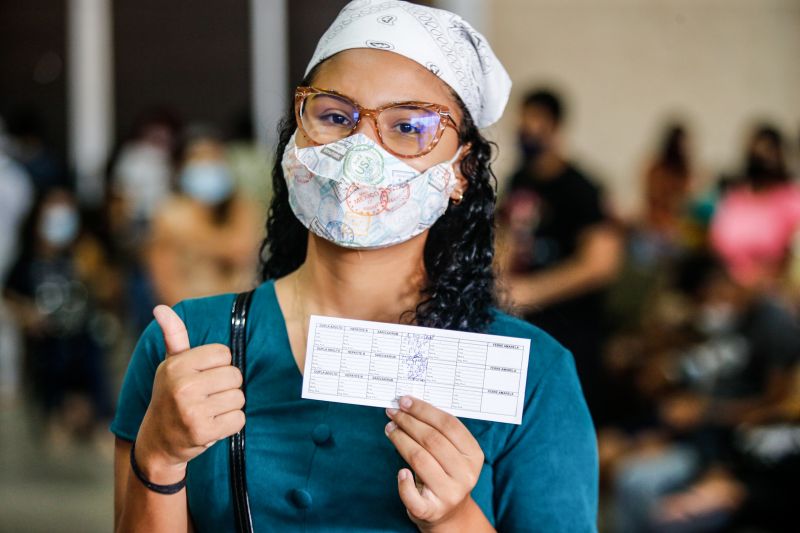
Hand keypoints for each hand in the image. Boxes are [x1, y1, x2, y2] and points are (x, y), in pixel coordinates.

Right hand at [134, 305, 245, 482]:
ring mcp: (193, 410)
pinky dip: (231, 424)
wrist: (157, 441)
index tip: (204, 376)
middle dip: (227, 387)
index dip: (220, 365)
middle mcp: (183, 386)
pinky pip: (239, 420)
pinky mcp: (203, 432)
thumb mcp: (170, 365)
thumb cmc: (170, 395)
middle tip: (208, 396)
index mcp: (177, 366)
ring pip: (239, 398)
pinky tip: (213, 425)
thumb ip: (173, 335)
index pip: (224, 353)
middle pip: (235, 376)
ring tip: (209, 411)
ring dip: (229, 407)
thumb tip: (161, 307)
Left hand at [385, 396, 486, 531]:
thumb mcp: (453, 453)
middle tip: (393, 412)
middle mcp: (465, 474)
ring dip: (400, 440)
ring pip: (420, 459)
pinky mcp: (432, 510)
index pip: (449, 425)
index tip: (405, 401)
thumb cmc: (446, 473)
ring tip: (390, 429)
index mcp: (474, 455)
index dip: (424, 410)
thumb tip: (410, 405)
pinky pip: (412, 493)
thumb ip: (440, 432)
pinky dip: (403, 481)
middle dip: (409, 422)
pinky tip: (400, 470)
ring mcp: (450, 494)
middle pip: (432, 440)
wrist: (449, 512)